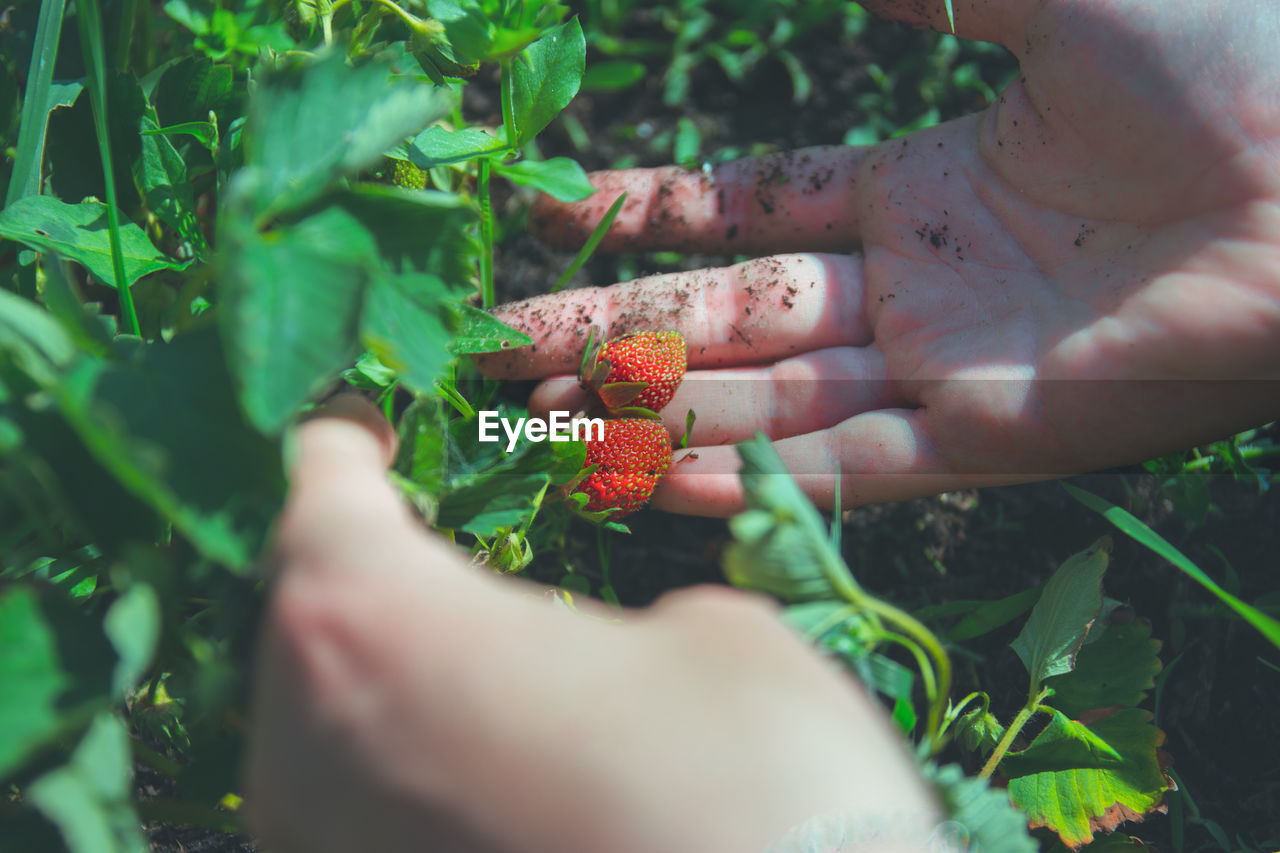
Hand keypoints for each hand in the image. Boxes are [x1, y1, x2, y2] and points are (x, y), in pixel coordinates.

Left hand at [244, 397, 940, 852]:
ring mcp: (321, 849)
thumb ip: (617, 627)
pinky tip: (483, 762)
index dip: (341, 448)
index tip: (366, 425)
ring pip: (316, 732)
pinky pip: (355, 817)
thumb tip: (597, 664)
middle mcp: (306, 747)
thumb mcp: (711, 641)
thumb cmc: (748, 782)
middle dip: (363, 573)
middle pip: (303, 623)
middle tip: (431, 547)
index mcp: (374, 622)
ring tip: (466, 659)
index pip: (317, 499)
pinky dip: (402, 772)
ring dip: (380, 682)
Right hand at [477, 0, 1279, 516]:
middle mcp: (916, 285)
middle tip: (495, 341)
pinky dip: (751, 476)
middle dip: (610, 328)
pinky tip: (652, 477)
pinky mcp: (995, 437)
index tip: (550, 214)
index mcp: (918, 187)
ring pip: (766, 398)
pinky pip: (848, 465)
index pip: (747, 214)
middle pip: (728, 317)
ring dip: (652, 408)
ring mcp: (948, 367)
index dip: (648, 218)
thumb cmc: (1207, 47)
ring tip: (535, 418)